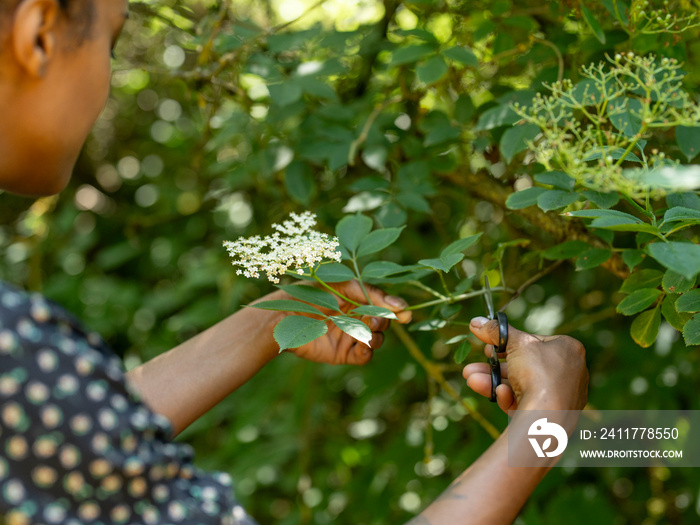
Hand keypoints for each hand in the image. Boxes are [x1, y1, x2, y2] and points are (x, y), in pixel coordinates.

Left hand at [265, 280, 411, 364]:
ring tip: (364, 328)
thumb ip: (372, 294)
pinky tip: (361, 343)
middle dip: (383, 321)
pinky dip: (368, 350)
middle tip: (373, 318)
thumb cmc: (310, 294)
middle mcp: (356, 318)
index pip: (384, 305)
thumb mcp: (343, 285)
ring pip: (377, 340)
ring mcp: (350, 337)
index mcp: (357, 299)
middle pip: (384, 323)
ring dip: (376, 335)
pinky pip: (365, 356)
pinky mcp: (343, 354)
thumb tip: (401, 307)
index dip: (396, 309)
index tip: (404, 313)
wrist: (283, 316)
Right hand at [462, 317, 587, 411]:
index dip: (510, 341)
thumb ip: (495, 331)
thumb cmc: (538, 373)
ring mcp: (561, 396)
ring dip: (493, 380)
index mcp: (569, 349)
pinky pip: (527, 402)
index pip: (535, 341)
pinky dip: (509, 397)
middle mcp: (569, 372)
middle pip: (524, 365)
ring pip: (520, 385)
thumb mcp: (515, 343)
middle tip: (477, 363)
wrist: (546, 418)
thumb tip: (476, 322)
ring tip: (471, 378)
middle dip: (494, 365)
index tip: (490, 344)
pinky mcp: (551, 416)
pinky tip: (498, 394)